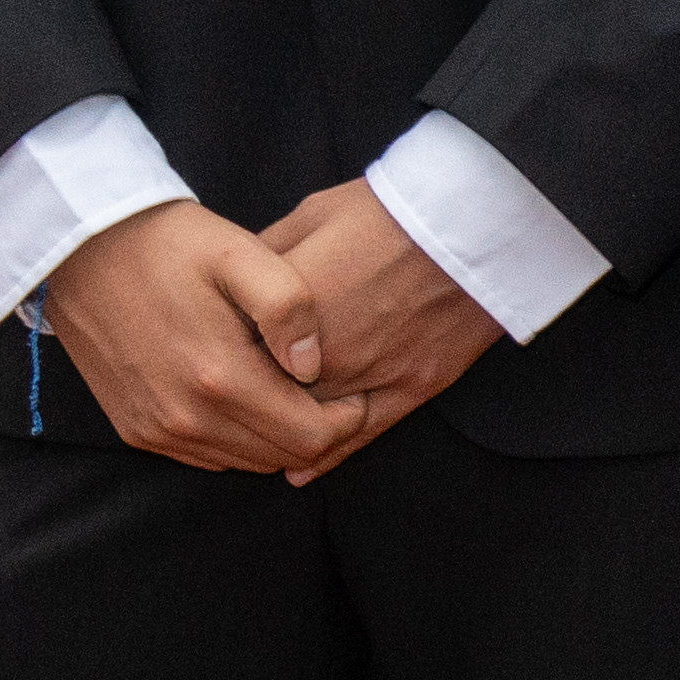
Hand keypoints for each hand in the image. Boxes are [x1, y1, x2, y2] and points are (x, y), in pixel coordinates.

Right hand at [38, 202, 360, 479]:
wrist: (82, 248)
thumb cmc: (171, 244)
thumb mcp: (240, 253)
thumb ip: (289, 306)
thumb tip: (312, 366)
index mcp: (219, 377)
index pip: (312, 438)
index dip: (347, 419)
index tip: (352, 386)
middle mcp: (185, 418)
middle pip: (282, 458)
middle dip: (318, 431)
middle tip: (326, 389)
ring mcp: (156, 430)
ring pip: (246, 463)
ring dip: (276, 436)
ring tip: (286, 389)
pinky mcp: (136, 430)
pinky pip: (207, 456)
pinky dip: (237, 438)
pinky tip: (244, 395)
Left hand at [234, 182, 497, 458]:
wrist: (474, 222)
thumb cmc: (390, 211)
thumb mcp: (310, 216)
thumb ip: (263, 260)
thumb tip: (232, 289)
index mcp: (290, 313)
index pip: (231, 351)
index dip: (213, 354)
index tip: (205, 352)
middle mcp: (325, 357)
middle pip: (265, 397)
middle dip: (241, 400)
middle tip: (225, 399)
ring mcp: (371, 377)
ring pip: (310, 426)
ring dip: (280, 433)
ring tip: (256, 433)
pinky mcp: (413, 387)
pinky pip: (363, 435)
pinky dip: (328, 456)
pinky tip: (299, 468)